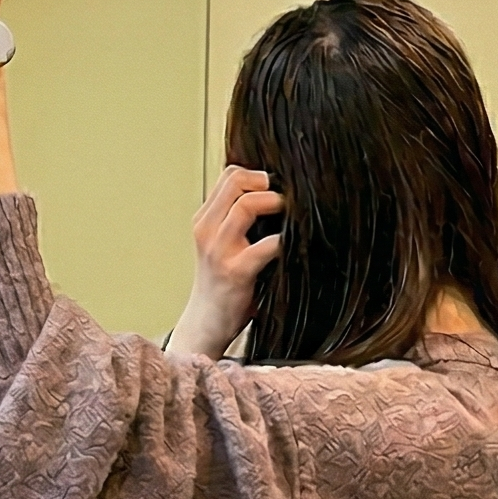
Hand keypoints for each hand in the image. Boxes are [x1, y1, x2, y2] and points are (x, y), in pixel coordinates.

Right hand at [168, 167, 284, 357]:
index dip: (257, 175)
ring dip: (276, 205)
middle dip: (267, 185)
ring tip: (291, 219)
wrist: (206, 324)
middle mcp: (207, 230)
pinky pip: (266, 245)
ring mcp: (219, 250)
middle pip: (236, 181)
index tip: (275, 189)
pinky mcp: (236, 271)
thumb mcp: (220, 245)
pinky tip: (293, 246)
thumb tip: (277, 195)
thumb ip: (236, 220)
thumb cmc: (222, 284)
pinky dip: (285, 241)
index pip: (229, 174)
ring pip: (247, 205)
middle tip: (285, 202)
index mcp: (204, 220)